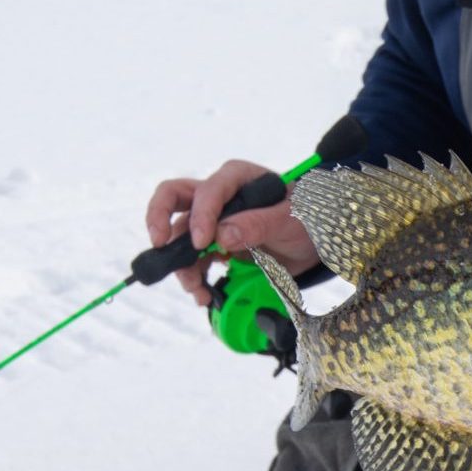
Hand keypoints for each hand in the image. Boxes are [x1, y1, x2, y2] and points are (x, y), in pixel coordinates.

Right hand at [144, 160, 321, 306]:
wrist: (313, 241)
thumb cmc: (306, 218)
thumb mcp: (290, 220)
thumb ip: (258, 224)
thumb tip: (221, 235)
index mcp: (237, 177)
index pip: (207, 190)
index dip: (201, 216)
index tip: (203, 244)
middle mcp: (218, 195)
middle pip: (173, 197)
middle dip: (159, 219)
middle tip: (158, 246)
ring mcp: (212, 220)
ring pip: (179, 235)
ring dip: (181, 264)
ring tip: (197, 290)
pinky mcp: (213, 244)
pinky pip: (191, 258)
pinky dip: (192, 277)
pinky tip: (203, 293)